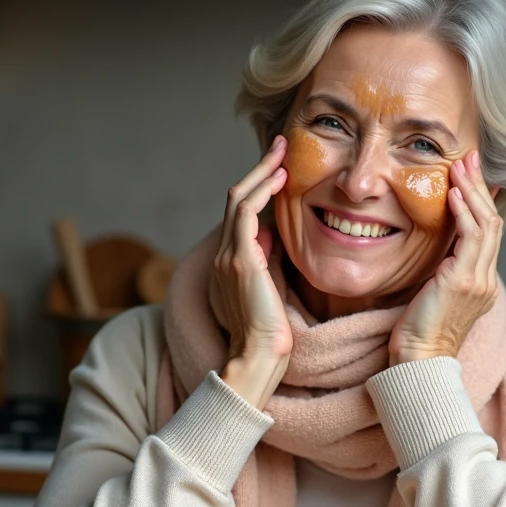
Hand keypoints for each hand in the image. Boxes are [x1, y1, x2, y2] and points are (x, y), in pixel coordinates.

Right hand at [215, 135, 291, 408]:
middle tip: (280, 147)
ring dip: (261, 172)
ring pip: (239, 199)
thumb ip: (270, 261)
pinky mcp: (240, 259)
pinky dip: (262, 191)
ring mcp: (229, 256)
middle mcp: (224, 255)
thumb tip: (275, 234)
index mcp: (230, 263)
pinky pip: (246, 212)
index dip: (258, 189)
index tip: (278, 170)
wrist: (258, 359)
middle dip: (258, 170)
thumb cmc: (271, 336)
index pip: (240, 215)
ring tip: (281, 152)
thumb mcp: (272, 289)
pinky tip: (280, 178)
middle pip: (236, 199)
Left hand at [389, 150, 501, 365]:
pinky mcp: (463, 282)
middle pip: (493, 223)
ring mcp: (478, 282)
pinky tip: (453, 193)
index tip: (473, 175)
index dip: (483, 201)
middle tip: (470, 158)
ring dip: (473, 192)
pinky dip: (463, 213)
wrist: (419, 362)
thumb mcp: (433, 295)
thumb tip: (437, 251)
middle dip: (481, 187)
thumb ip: (442, 271)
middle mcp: (486, 281)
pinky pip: (470, 239)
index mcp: (482, 284)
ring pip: (486, 226)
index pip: (489, 234)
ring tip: (460, 166)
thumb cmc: (417, 335)